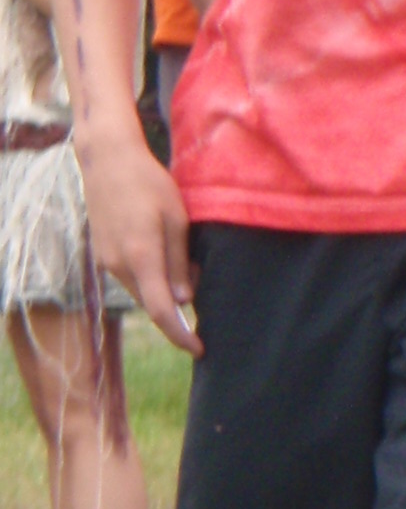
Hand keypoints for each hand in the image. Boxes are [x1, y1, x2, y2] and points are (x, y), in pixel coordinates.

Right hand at [73, 119, 200, 353]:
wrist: (107, 159)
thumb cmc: (148, 183)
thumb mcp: (176, 220)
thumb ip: (179, 263)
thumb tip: (184, 300)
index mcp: (141, 256)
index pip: (162, 310)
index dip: (181, 335)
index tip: (199, 349)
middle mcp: (118, 264)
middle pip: (151, 303)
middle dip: (177, 309)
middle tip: (200, 286)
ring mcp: (106, 259)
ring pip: (140, 291)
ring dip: (163, 291)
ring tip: (184, 264)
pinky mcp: (102, 252)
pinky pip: (130, 277)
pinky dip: (149, 277)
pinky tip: (163, 255)